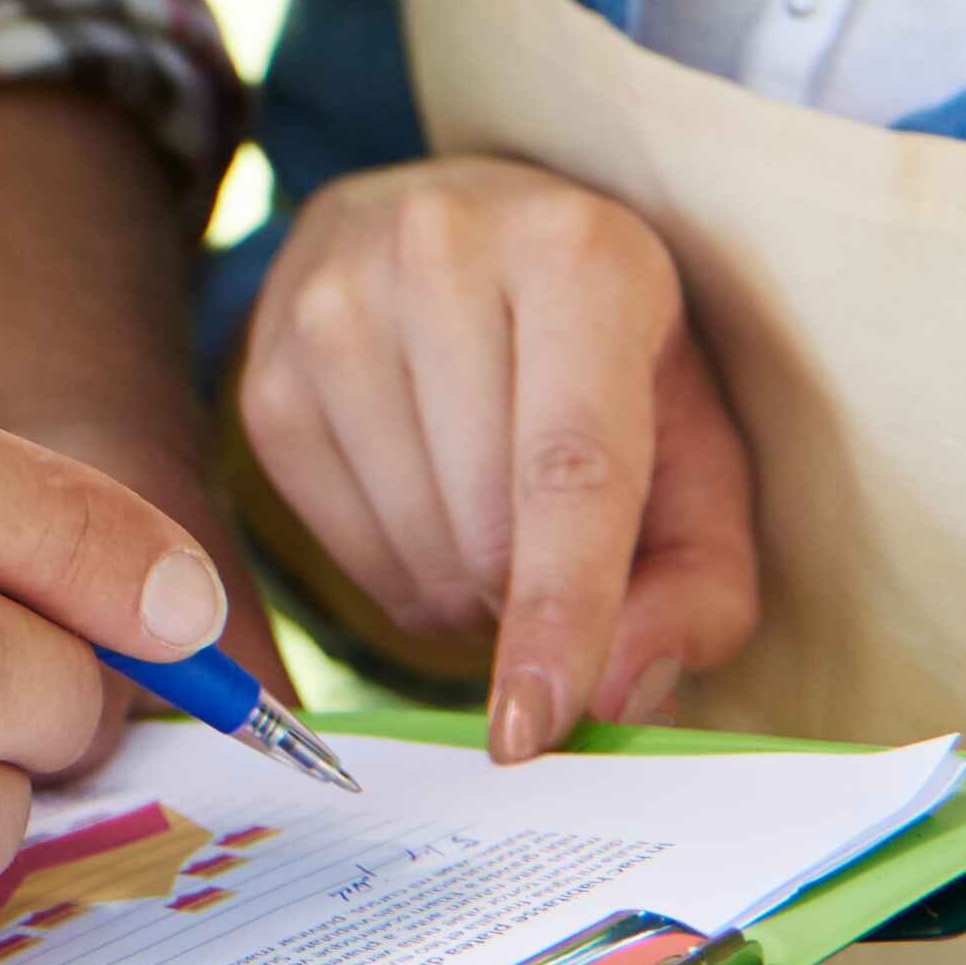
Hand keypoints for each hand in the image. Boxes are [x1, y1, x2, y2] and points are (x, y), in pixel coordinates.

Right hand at [229, 155, 757, 759]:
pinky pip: (336, 550)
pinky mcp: (265, 367)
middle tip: (559, 559)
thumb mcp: (698, 450)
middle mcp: (439, 248)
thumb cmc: (609, 362)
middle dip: (529, 598)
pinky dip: (400, 575)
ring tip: (494, 521)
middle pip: (485, 524)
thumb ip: (700, 586)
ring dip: (466, 592)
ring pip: (408, 546)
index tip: (535, 731)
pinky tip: (429, 512)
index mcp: (577, 251)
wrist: (470, 233)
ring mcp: (333, 303)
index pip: (568, 467)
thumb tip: (613, 697)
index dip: (561, 611)